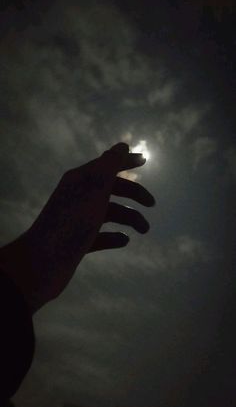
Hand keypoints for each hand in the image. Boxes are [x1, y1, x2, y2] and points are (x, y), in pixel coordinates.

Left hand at [0, 143, 154, 312]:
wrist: (45, 261)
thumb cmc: (73, 220)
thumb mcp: (94, 188)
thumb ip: (109, 165)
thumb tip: (122, 146)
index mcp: (81, 180)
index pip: (107, 165)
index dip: (125, 161)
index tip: (145, 160)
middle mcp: (80, 197)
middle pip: (112, 189)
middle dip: (134, 194)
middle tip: (151, 204)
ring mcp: (79, 220)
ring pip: (109, 214)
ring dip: (129, 219)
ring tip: (144, 230)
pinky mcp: (79, 241)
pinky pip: (101, 236)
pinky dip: (114, 237)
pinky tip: (124, 240)